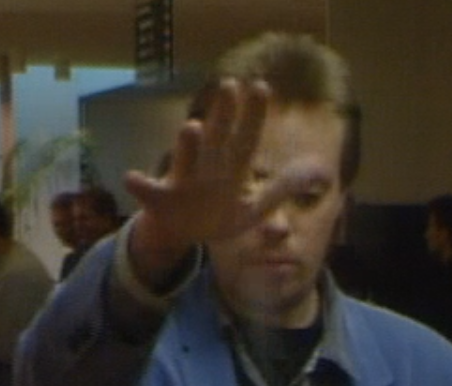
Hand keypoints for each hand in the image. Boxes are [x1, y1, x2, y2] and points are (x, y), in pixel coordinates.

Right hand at [123, 78, 312, 285]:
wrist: (185, 232)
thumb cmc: (221, 212)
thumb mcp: (255, 206)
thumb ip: (282, 188)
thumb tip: (319, 173)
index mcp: (231, 168)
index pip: (247, 138)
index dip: (254, 116)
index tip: (262, 87)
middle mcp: (207, 167)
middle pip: (217, 139)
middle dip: (223, 116)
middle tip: (229, 88)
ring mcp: (183, 182)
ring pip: (186, 161)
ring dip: (188, 146)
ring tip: (191, 128)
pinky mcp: (162, 200)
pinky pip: (149, 192)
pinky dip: (141, 186)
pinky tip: (132, 178)